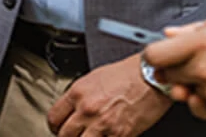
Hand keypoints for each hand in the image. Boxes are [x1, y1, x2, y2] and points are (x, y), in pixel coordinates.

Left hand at [47, 54, 171, 136]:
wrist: (152, 77)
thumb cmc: (129, 74)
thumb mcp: (95, 78)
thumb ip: (80, 95)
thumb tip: (73, 109)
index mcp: (77, 93)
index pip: (54, 117)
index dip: (55, 126)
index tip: (58, 129)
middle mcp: (87, 109)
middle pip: (64, 134)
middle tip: (74, 135)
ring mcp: (102, 123)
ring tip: (90, 136)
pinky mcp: (119, 134)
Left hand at [143, 9, 205, 125]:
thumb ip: (202, 24)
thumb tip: (174, 33)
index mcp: (203, 42)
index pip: (155, 54)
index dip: (159, 55)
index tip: (167, 56)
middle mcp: (204, 69)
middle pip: (171, 75)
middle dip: (182, 71)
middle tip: (205, 65)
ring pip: (190, 95)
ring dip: (201, 89)